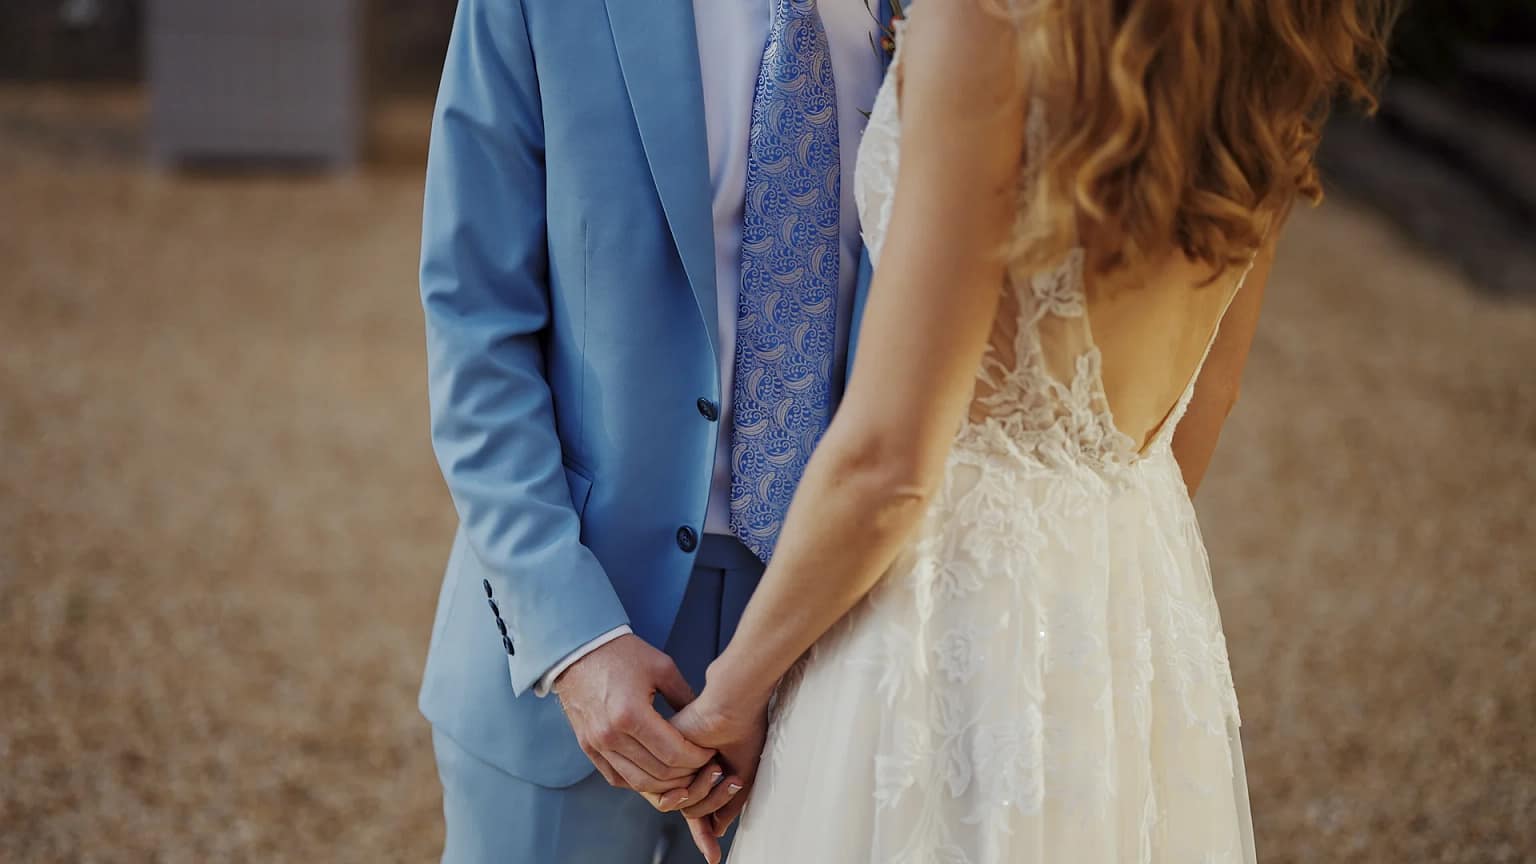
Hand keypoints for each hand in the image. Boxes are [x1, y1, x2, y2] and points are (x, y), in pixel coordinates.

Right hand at [553, 634, 714, 792]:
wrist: (578, 651)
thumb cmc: (622, 654)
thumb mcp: (662, 668)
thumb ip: (685, 698)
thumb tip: (705, 722)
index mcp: (631, 714)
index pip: (673, 753)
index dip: (698, 758)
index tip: (711, 752)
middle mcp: (611, 735)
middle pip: (658, 773)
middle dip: (687, 773)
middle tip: (703, 765)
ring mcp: (596, 745)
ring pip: (638, 783)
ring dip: (666, 785)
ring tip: (684, 772)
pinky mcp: (588, 748)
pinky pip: (617, 778)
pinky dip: (640, 782)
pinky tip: (657, 774)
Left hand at [667, 683, 770, 863]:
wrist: (731, 703)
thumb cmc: (743, 728)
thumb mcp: (742, 770)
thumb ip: (729, 802)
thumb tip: (716, 830)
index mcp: (701, 770)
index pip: (696, 807)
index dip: (703, 833)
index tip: (713, 857)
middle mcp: (686, 771)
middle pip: (692, 810)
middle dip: (714, 803)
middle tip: (731, 779)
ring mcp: (674, 766)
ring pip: (684, 806)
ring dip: (707, 795)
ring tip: (719, 767)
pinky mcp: (662, 759)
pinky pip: (673, 795)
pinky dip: (693, 788)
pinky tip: (709, 766)